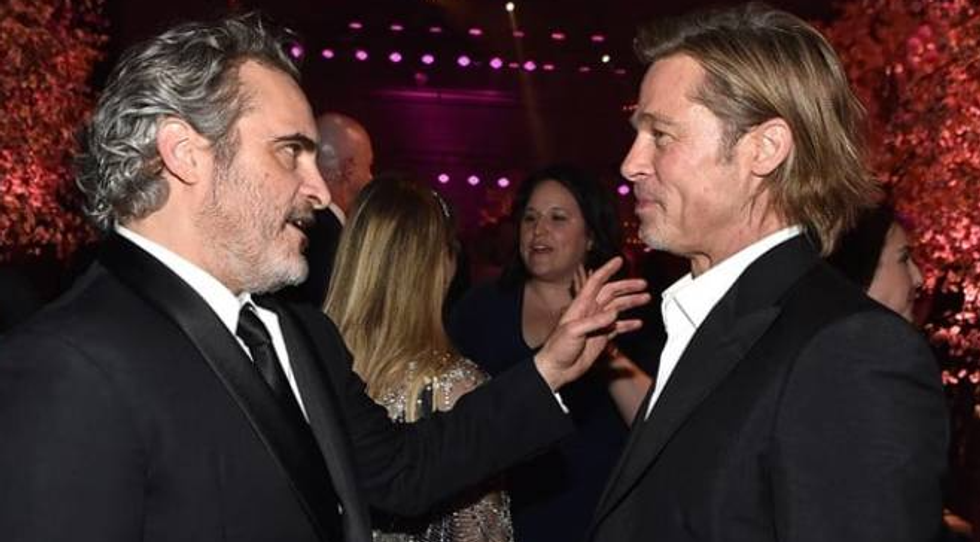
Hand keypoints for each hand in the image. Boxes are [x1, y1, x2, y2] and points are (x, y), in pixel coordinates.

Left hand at [534, 257, 649, 390]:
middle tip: (642, 284)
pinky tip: (638, 323)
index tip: (618, 260)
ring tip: (645, 299)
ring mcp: (596, 324)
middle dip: (627, 287)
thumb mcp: (573, 331)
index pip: (596, 282)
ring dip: (630, 303)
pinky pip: (618, 327)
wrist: (557, 368)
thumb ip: (594, 321)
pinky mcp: (601, 337)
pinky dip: (628, 324)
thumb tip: (613, 313)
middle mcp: (590, 311)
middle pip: (611, 293)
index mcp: (581, 305)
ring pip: (617, 308)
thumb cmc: (557, 348)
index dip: (607, 270)